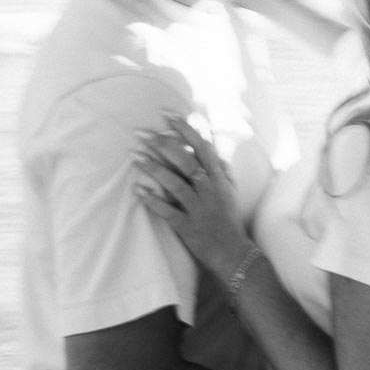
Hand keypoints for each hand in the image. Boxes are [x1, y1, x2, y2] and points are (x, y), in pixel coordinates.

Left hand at [134, 117, 251, 285]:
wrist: (234, 253)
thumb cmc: (230, 221)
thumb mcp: (230, 192)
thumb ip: (223, 171)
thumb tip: (216, 152)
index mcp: (218, 179)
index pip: (202, 147)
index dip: (186, 130)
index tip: (169, 116)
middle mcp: (208, 189)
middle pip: (185, 160)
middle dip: (164, 144)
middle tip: (144, 133)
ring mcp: (197, 208)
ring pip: (174, 183)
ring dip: (154, 169)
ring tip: (135, 157)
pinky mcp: (187, 226)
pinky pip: (167, 211)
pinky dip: (152, 201)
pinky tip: (138, 191)